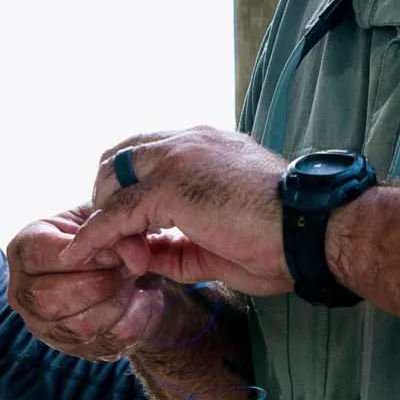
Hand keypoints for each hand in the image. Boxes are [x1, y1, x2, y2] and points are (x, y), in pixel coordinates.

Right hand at [6, 208, 206, 359]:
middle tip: (130, 269)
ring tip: (135, 281)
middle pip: (50, 300)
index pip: (39, 256)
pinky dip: (136, 319)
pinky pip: (108, 342)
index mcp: (23, 251)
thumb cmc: (105, 239)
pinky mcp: (74, 348)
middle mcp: (24, 293)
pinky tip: (143, 299)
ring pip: (80, 326)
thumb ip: (116, 224)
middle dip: (100, 284)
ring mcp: (46, 326)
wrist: (127, 271)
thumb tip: (133, 254)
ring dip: (119, 302)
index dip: (84, 255)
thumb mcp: (108, 219)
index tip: (117, 252)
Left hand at [63, 128, 293, 296]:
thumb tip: (139, 257)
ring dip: (101, 217)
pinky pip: (117, 213)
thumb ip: (175, 247)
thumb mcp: (217, 244)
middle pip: (120, 158)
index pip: (148, 155)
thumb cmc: (282, 240)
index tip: (128, 230)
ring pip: (113, 180)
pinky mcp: (169, 186)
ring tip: (99, 253)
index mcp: (205, 147)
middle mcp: (188, 142)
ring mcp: (177, 159)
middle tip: (112, 239)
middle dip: (107, 197)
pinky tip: (84, 255)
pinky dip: (96, 236)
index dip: (129, 191)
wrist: (316, 230)